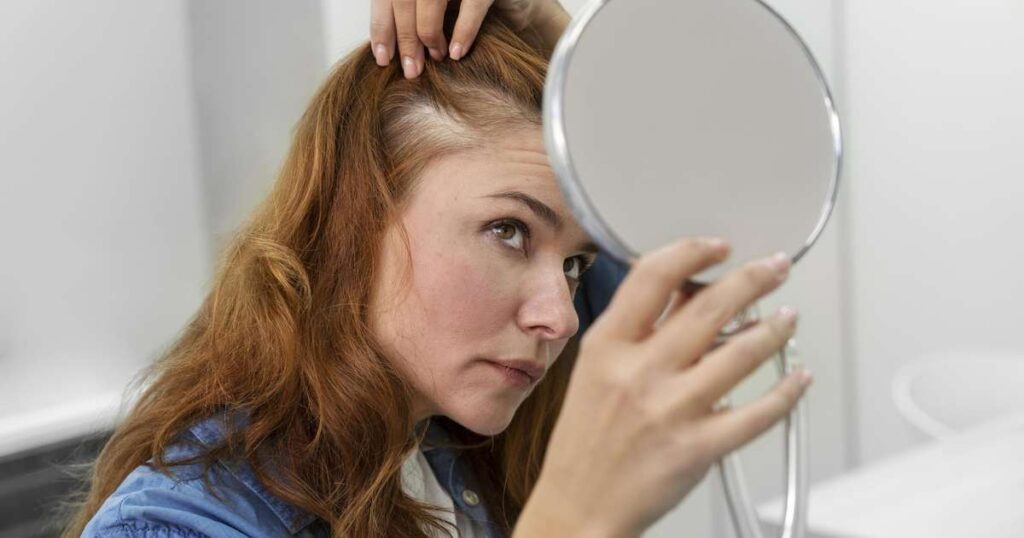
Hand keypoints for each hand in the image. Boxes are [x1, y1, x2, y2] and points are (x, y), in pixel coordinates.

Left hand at [369, 0, 567, 78]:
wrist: (513, 0)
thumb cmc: (464, 6)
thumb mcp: (431, 9)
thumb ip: (407, 18)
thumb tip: (383, 50)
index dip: (382, 27)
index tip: (383, 59)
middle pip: (404, 0)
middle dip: (405, 38)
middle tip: (410, 69)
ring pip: (430, 1)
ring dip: (429, 34)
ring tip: (436, 58)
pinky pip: (471, 7)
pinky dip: (462, 32)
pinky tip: (458, 53)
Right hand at [515, 239, 812, 536]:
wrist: (579, 505)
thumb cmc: (586, 441)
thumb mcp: (595, 370)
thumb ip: (637, 331)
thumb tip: (685, 292)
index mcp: (608, 346)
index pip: (653, 276)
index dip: (693, 252)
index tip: (718, 247)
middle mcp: (640, 372)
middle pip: (709, 306)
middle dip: (754, 278)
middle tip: (775, 268)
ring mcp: (672, 410)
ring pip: (742, 352)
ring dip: (775, 328)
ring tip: (787, 317)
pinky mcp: (699, 447)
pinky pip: (758, 412)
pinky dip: (786, 390)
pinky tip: (796, 377)